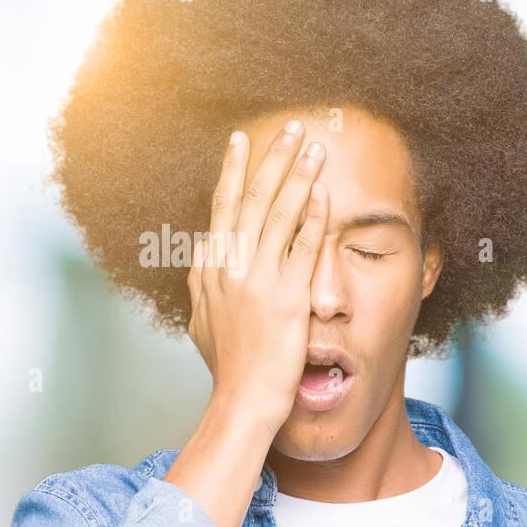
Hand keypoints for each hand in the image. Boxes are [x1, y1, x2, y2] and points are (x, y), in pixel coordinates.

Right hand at [187, 120, 327, 435]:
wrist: (243, 400)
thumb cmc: (229, 366)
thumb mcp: (202, 319)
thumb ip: (204, 283)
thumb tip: (203, 257)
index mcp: (211, 269)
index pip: (222, 207)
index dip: (233, 171)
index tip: (243, 141)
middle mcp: (230, 267)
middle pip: (250, 198)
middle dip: (271, 158)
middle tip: (291, 126)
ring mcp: (258, 280)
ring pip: (277, 214)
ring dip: (297, 175)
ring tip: (314, 146)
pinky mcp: (287, 297)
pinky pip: (302, 247)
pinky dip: (312, 216)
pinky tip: (324, 192)